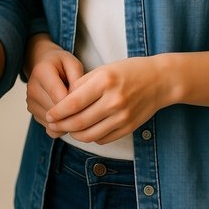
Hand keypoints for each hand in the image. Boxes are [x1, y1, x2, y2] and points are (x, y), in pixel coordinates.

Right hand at [25, 36, 83, 135]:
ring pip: (54, 124)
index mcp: (42, 72)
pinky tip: (67, 114)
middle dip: (74, 114)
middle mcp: (32, 88)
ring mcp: (30, 102)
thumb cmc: (62, 64)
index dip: (76, 104)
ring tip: (76, 109)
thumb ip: (78, 80)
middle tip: (86, 107)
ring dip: (68, 121)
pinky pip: (51, 129)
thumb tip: (79, 103)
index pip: (59, 97)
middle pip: (56, 113)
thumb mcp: (73, 64)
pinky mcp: (32, 112)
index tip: (88, 102)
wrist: (45, 65)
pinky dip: (62, 127)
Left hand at [45, 57, 166, 144]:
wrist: (159, 81)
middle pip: (79, 121)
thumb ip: (82, 84)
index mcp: (104, 81)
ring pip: (90, 134)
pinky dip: (91, 137)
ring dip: (74, 134)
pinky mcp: (129, 128)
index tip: (49, 114)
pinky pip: (103, 138)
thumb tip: (62, 102)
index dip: (58, 112)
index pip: (73, 102)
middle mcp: (114, 100)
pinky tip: (86, 130)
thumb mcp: (103, 70)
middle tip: (52, 125)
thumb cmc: (128, 71)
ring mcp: (122, 116)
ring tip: (67, 128)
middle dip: (61, 125)